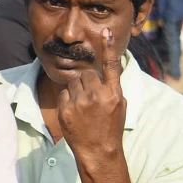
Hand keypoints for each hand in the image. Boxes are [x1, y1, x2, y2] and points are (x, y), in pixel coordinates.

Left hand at [58, 28, 126, 162]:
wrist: (98, 150)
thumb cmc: (110, 128)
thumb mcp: (120, 106)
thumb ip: (111, 88)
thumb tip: (103, 73)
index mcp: (114, 94)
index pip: (111, 66)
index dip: (108, 48)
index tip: (105, 31)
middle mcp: (97, 95)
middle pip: (86, 74)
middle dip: (86, 82)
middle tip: (90, 97)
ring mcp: (80, 102)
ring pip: (73, 83)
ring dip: (76, 90)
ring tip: (83, 107)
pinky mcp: (66, 109)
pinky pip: (63, 94)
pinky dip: (67, 100)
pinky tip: (75, 113)